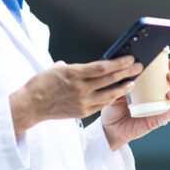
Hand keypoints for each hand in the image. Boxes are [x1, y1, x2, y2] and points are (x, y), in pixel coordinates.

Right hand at [9, 56, 142, 137]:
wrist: (30, 106)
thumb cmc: (40, 84)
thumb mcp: (55, 68)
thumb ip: (72, 66)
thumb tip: (82, 66)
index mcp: (73, 73)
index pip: (102, 67)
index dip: (119, 63)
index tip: (130, 58)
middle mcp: (80, 88)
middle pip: (109, 79)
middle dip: (127, 72)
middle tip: (138, 67)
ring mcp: (82, 101)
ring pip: (109, 94)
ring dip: (122, 88)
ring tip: (132, 82)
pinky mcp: (82, 112)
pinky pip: (101, 104)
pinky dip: (110, 98)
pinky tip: (117, 94)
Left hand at [100, 57, 169, 150]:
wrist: (109, 127)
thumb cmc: (113, 107)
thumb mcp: (115, 90)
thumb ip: (121, 81)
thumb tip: (126, 68)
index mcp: (146, 86)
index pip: (160, 74)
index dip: (167, 67)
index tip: (169, 61)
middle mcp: (154, 96)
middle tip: (169, 75)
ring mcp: (156, 108)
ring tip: (169, 93)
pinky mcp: (154, 121)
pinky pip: (165, 117)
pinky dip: (169, 113)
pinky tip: (169, 109)